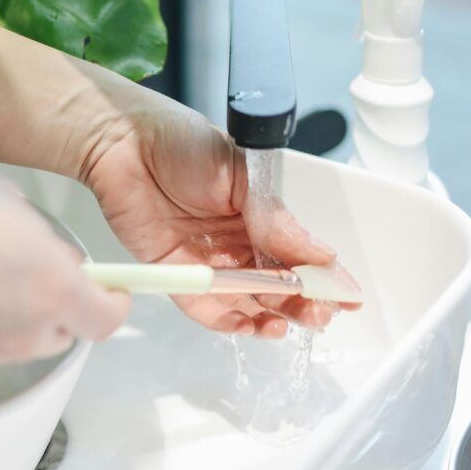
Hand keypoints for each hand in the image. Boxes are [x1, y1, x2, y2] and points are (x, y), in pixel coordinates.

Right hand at [0, 160, 129, 367]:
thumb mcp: (5, 204)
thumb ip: (39, 239)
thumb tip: (41, 249)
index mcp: (52, 288)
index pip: (108, 318)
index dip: (109, 302)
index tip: (107, 290)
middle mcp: (23, 331)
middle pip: (63, 332)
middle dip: (56, 304)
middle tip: (28, 267)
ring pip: (17, 340)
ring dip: (11, 314)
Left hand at [79, 97, 357, 337]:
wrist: (124, 142)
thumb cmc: (180, 143)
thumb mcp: (241, 174)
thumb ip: (275, 218)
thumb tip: (318, 252)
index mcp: (260, 215)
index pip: (300, 254)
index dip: (324, 277)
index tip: (346, 296)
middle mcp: (237, 242)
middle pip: (276, 285)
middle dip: (301, 303)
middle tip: (318, 315)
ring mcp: (208, 261)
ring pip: (246, 301)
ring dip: (269, 317)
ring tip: (287, 326)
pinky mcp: (176, 274)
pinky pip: (205, 306)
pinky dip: (228, 321)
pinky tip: (251, 327)